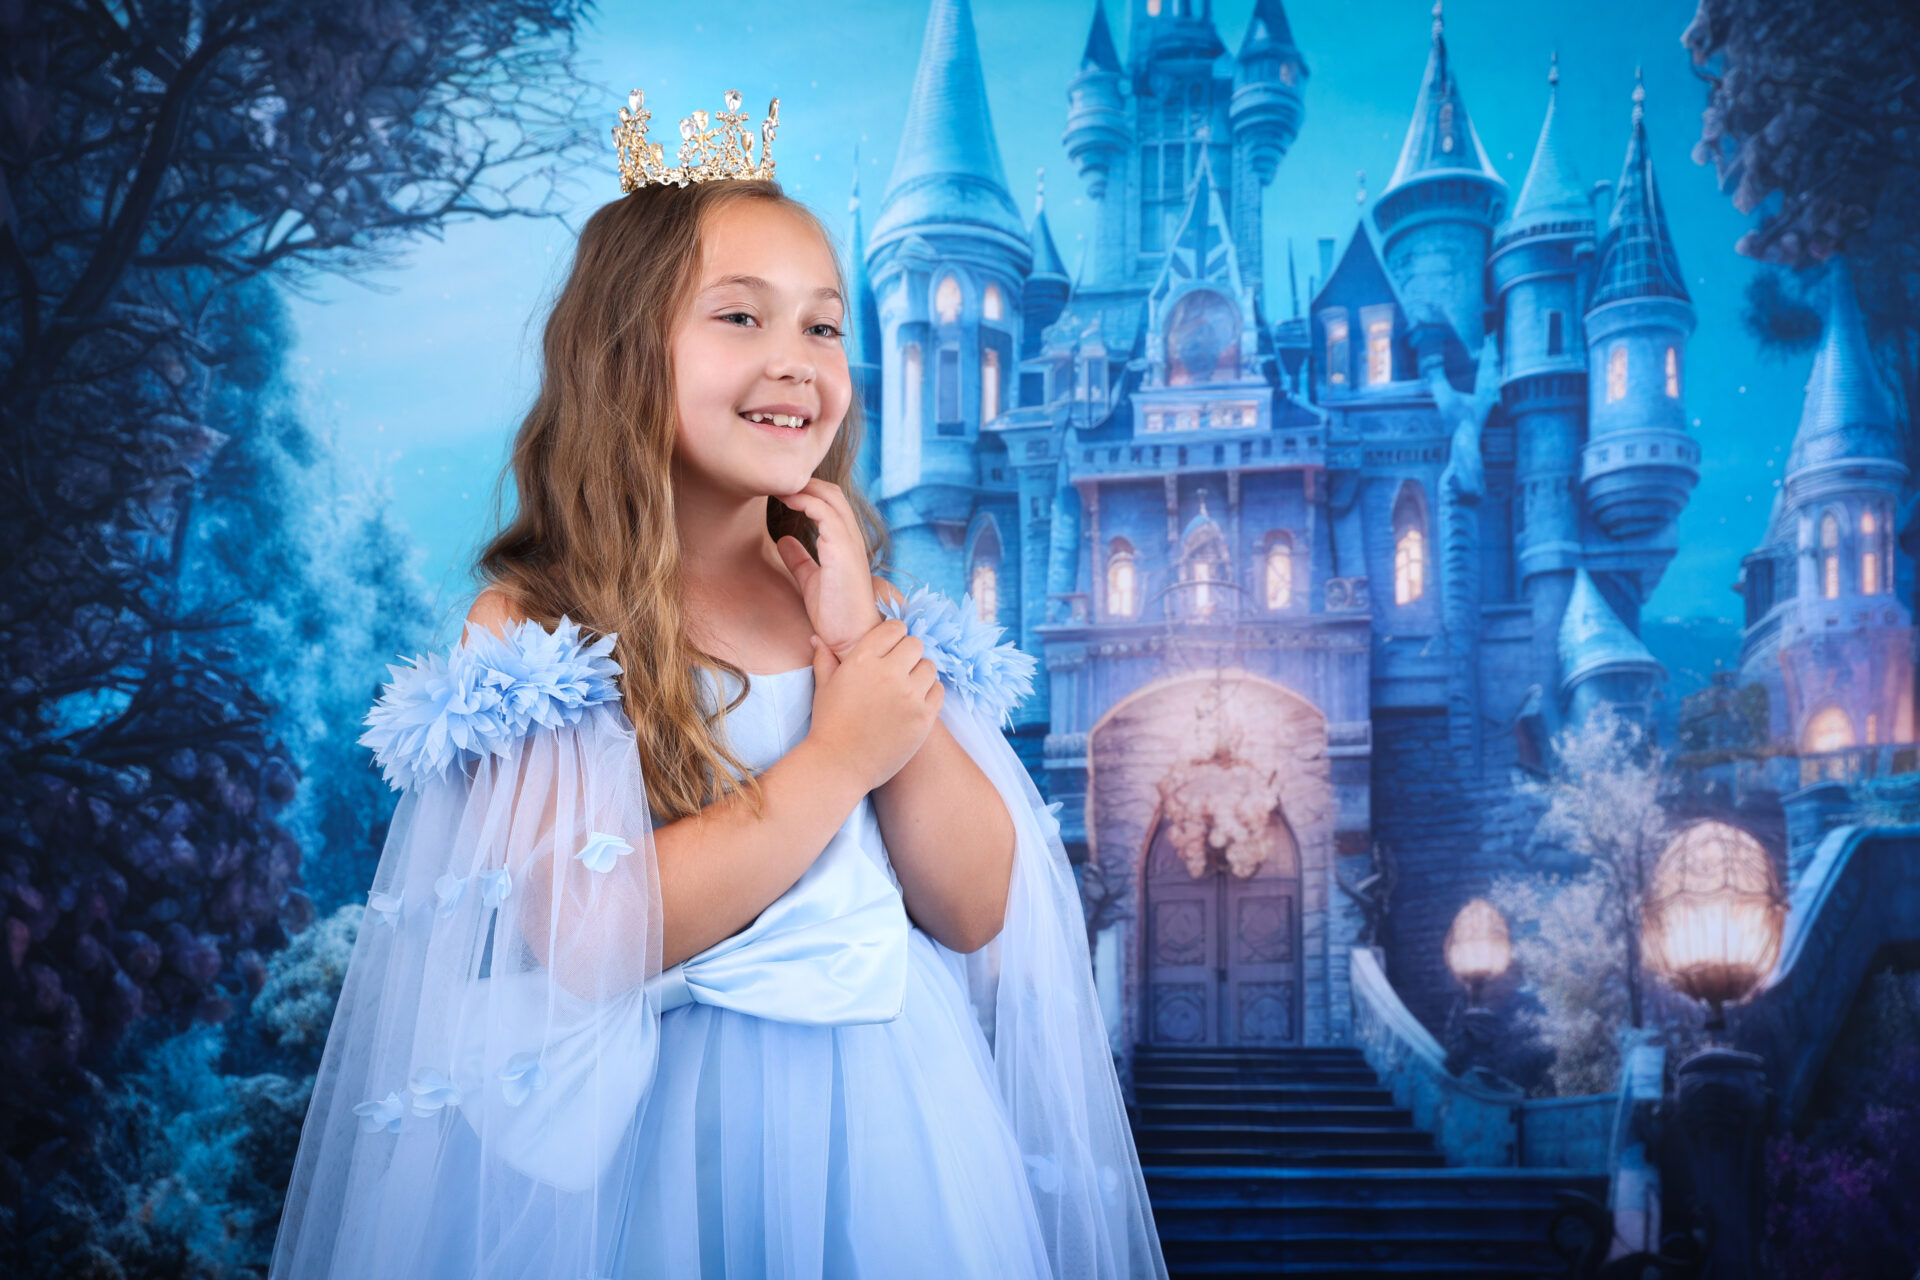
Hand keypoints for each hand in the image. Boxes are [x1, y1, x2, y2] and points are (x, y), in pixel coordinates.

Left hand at [772, 478, 878, 657]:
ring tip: (777, 485)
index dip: (807, 492)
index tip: (780, 490)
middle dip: (805, 483)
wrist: (850, 637)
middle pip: (833, 493)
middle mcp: (852, 538)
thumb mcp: (810, 580)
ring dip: (802, 487)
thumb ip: (799, 559)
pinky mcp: (843, 550)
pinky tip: (786, 500)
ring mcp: (849, 542)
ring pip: (830, 497)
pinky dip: (805, 501)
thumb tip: (783, 540)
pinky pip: (825, 513)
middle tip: (776, 482)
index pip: (831, 504)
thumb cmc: (835, 614)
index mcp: (845, 543)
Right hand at [806, 619, 942, 791]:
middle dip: (908, 654)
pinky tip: (914, 704)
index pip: (895, 628)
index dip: (894, 636)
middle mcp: (888, 673)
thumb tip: (817, 638)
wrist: (839, 765)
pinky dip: (929, 694)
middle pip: (916, 645)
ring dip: (920, 674)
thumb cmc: (829, 725)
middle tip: (899, 670)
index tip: (891, 649)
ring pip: (930, 667)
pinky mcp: (923, 717)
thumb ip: (825, 659)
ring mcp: (909, 696)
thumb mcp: (823, 687)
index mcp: (862, 659)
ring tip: (906, 689)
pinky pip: (938, 691)